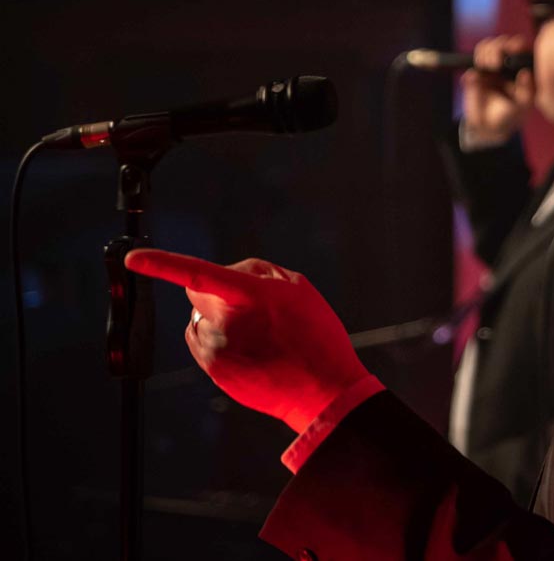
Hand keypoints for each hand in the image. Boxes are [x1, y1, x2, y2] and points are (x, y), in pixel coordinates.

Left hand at [124, 249, 368, 431]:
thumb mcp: (299, 288)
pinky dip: (218, 340)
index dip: (163, 264)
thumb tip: (224, 274)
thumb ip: (257, 271)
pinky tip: (250, 350)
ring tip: (258, 335)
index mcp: (252, 296)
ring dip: (218, 319)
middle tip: (250, 303)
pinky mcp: (213, 371)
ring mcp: (217, 350)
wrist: (323, 390)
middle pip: (196, 293)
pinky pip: (201, 343)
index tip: (134, 259)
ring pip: (199, 319)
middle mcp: (228, 323)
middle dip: (213, 291)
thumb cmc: (316, 336)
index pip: (199, 274)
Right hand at [461, 34, 534, 142]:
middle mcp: (509, 64)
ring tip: (488, 66)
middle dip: (498, 47)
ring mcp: (492, 65)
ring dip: (487, 52)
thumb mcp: (522, 107)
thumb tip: (525, 73)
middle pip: (505, 42)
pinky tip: (479, 69)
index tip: (512, 50)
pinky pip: (477, 55)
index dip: (517, 45)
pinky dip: (477, 58)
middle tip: (496, 63)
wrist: (488, 126)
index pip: (523, 49)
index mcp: (523, 70)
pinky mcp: (477, 69)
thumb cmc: (511, 115)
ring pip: (490, 45)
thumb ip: (526, 92)